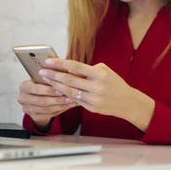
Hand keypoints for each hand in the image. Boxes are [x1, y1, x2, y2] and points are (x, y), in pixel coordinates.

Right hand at [17, 79, 77, 126]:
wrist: (36, 97)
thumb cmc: (41, 84)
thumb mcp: (43, 79)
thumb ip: (50, 78)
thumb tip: (64, 76)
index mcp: (24, 86)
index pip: (36, 89)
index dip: (49, 90)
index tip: (61, 89)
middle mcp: (22, 98)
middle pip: (42, 101)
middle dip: (57, 99)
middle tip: (69, 97)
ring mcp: (27, 109)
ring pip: (46, 109)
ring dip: (60, 106)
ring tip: (71, 102)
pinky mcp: (33, 116)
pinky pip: (48, 115)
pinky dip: (59, 111)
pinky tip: (67, 107)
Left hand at [39, 59, 155, 130]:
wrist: (127, 102)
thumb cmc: (114, 83)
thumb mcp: (104, 71)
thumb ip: (86, 70)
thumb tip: (68, 69)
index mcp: (99, 74)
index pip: (75, 66)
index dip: (60, 64)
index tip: (48, 61)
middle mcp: (96, 87)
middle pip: (69, 80)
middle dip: (53, 75)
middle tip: (42, 72)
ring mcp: (93, 99)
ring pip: (69, 92)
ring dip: (56, 86)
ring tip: (47, 81)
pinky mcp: (91, 108)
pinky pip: (75, 100)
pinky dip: (65, 95)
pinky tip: (57, 90)